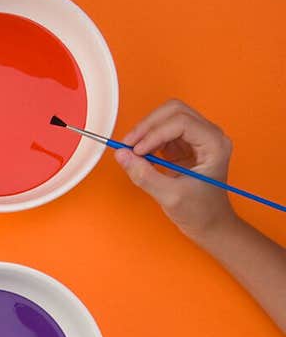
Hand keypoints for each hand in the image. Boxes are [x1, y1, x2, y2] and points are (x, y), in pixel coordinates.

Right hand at [115, 99, 236, 243]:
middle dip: (148, 126)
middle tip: (129, 146)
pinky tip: (142, 156)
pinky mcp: (186, 145)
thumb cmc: (201, 213)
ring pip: (167, 117)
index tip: (136, 151)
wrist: (211, 225)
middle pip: (174, 111)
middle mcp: (209, 135)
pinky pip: (163, 132)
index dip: (154, 133)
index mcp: (214, 144)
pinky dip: (149, 140)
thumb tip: (121, 155)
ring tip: (133, 152)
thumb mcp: (170, 196)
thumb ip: (144, 175)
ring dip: (147, 131)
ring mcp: (197, 139)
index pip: (181, 122)